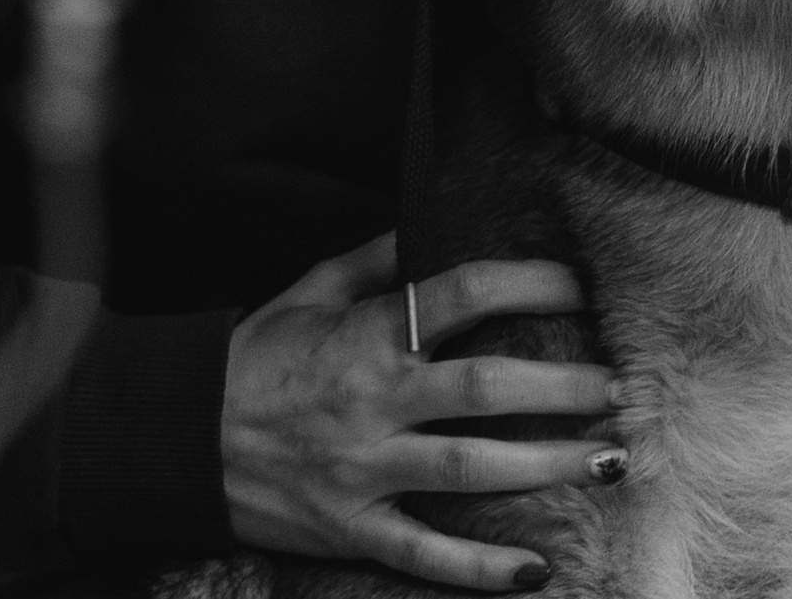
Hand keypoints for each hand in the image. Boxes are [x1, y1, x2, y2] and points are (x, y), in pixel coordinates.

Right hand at [223, 233, 623, 590]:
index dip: (530, 283)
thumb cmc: (251, 358)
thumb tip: (430, 227)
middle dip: (562, 386)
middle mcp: (375, 402)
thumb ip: (375, 260)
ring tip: (609, 460)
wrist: (171, 441)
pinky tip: (536, 573)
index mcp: (370, 335)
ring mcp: (365, 470)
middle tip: (620, 386)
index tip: (583, 286)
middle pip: (486, 388)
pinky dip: (479, 569)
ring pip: (471, 469)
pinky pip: (422, 554)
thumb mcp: (307, 291)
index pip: (463, 294)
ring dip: (546, 465)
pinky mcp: (350, 529)